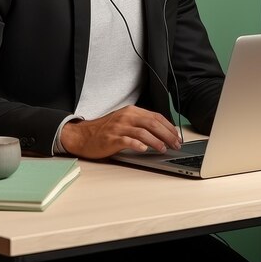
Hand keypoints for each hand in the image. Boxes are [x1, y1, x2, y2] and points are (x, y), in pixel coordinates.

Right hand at [60, 105, 181, 159]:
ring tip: (164, 149)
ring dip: (156, 141)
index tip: (177, 136)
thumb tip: (161, 132)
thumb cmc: (105, 130)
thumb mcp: (124, 121)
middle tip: (175, 144)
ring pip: (143, 132)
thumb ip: (139, 123)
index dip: (169, 127)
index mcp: (131, 111)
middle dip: (167, 135)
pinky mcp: (111, 139)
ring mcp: (118, 127)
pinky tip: (144, 150)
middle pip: (152, 124)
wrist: (83, 136)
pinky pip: (127, 141)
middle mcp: (126, 117)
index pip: (155, 117)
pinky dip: (138, 145)